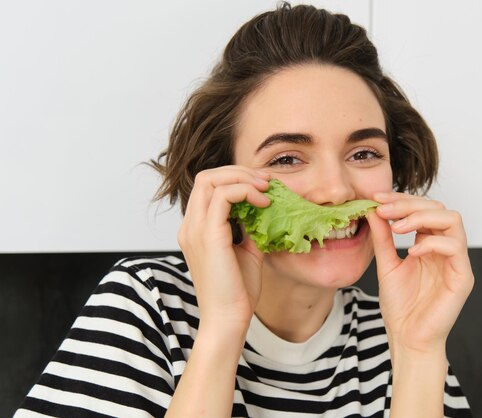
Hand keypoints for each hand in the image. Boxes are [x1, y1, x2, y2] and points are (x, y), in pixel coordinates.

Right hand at [177, 166, 270, 333]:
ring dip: (243, 178)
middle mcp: (190, 226)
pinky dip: (245, 192)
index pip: (208, 187)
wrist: (228, 320)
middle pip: (207, 177)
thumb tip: (264, 209)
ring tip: (267, 189)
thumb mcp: (247, 251)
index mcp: (195, 229)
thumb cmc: (237, 291)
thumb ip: (249, 228)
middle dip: (239, 172)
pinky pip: (223, 196)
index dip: (236, 179)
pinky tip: (264, 203)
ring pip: (212, 180)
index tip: (263, 186)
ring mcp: (195, 229)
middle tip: (267, 181)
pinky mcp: (208, 235)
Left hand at [367, 192, 473, 353]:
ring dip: (421, 217)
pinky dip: (431, 242)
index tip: (376, 198)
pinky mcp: (462, 276)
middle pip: (438, 208)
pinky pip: (455, 246)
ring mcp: (456, 261)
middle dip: (408, 204)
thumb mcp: (386, 264)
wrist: (407, 338)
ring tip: (397, 228)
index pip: (423, 208)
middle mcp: (445, 248)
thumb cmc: (400, 306)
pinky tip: (411, 251)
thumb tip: (373, 210)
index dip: (401, 199)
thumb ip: (382, 238)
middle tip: (384, 209)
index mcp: (429, 244)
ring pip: (452, 219)